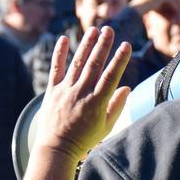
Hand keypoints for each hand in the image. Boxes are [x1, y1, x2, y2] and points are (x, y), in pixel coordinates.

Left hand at [34, 26, 131, 164]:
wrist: (56, 149)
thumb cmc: (84, 140)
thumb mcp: (105, 127)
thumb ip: (116, 106)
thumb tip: (127, 87)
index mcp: (97, 103)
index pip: (111, 77)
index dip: (119, 60)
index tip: (126, 45)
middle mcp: (81, 94)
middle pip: (94, 65)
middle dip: (102, 45)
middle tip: (109, 30)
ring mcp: (65, 91)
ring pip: (77, 63)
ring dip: (86, 45)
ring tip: (94, 30)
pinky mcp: (52, 91)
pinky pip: (56, 69)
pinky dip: (59, 53)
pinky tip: (64, 39)